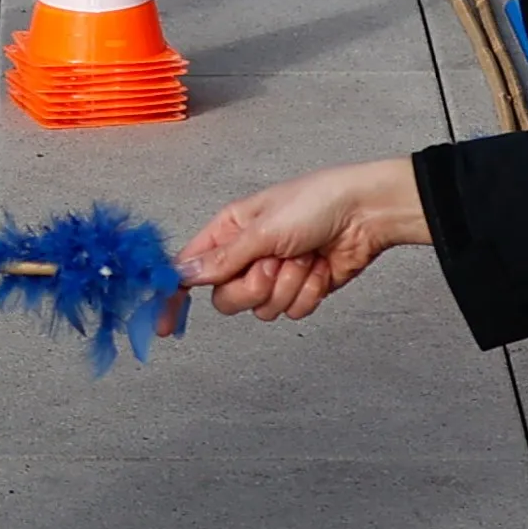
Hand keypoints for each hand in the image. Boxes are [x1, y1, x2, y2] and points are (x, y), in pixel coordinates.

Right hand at [173, 158, 429, 320]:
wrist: (364, 215)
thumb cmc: (313, 204)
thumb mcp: (262, 229)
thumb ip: (223, 258)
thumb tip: (184, 274)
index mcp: (228, 232)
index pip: (190, 269)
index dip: (174, 295)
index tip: (163, 325)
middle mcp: (246, 257)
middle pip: (226, 298)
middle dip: (253, 286)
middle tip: (273, 264)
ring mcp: (274, 276)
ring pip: (262, 308)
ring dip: (287, 285)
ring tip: (303, 258)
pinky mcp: (300, 291)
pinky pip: (292, 311)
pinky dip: (308, 292)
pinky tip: (319, 267)